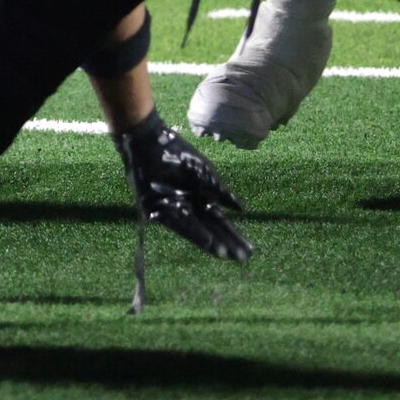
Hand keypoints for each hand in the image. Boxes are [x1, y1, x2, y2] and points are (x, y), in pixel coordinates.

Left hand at [117, 114, 253, 261]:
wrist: (151, 140)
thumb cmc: (178, 153)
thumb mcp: (205, 174)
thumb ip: (221, 193)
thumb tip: (242, 210)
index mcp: (198, 196)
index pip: (218, 220)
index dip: (232, 234)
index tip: (249, 249)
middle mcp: (186, 205)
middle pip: (209, 228)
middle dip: (226, 242)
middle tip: (243, 258)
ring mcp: (171, 208)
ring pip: (195, 229)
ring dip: (210, 242)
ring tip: (226, 254)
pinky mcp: (155, 210)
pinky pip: (177, 224)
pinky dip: (193, 232)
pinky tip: (208, 241)